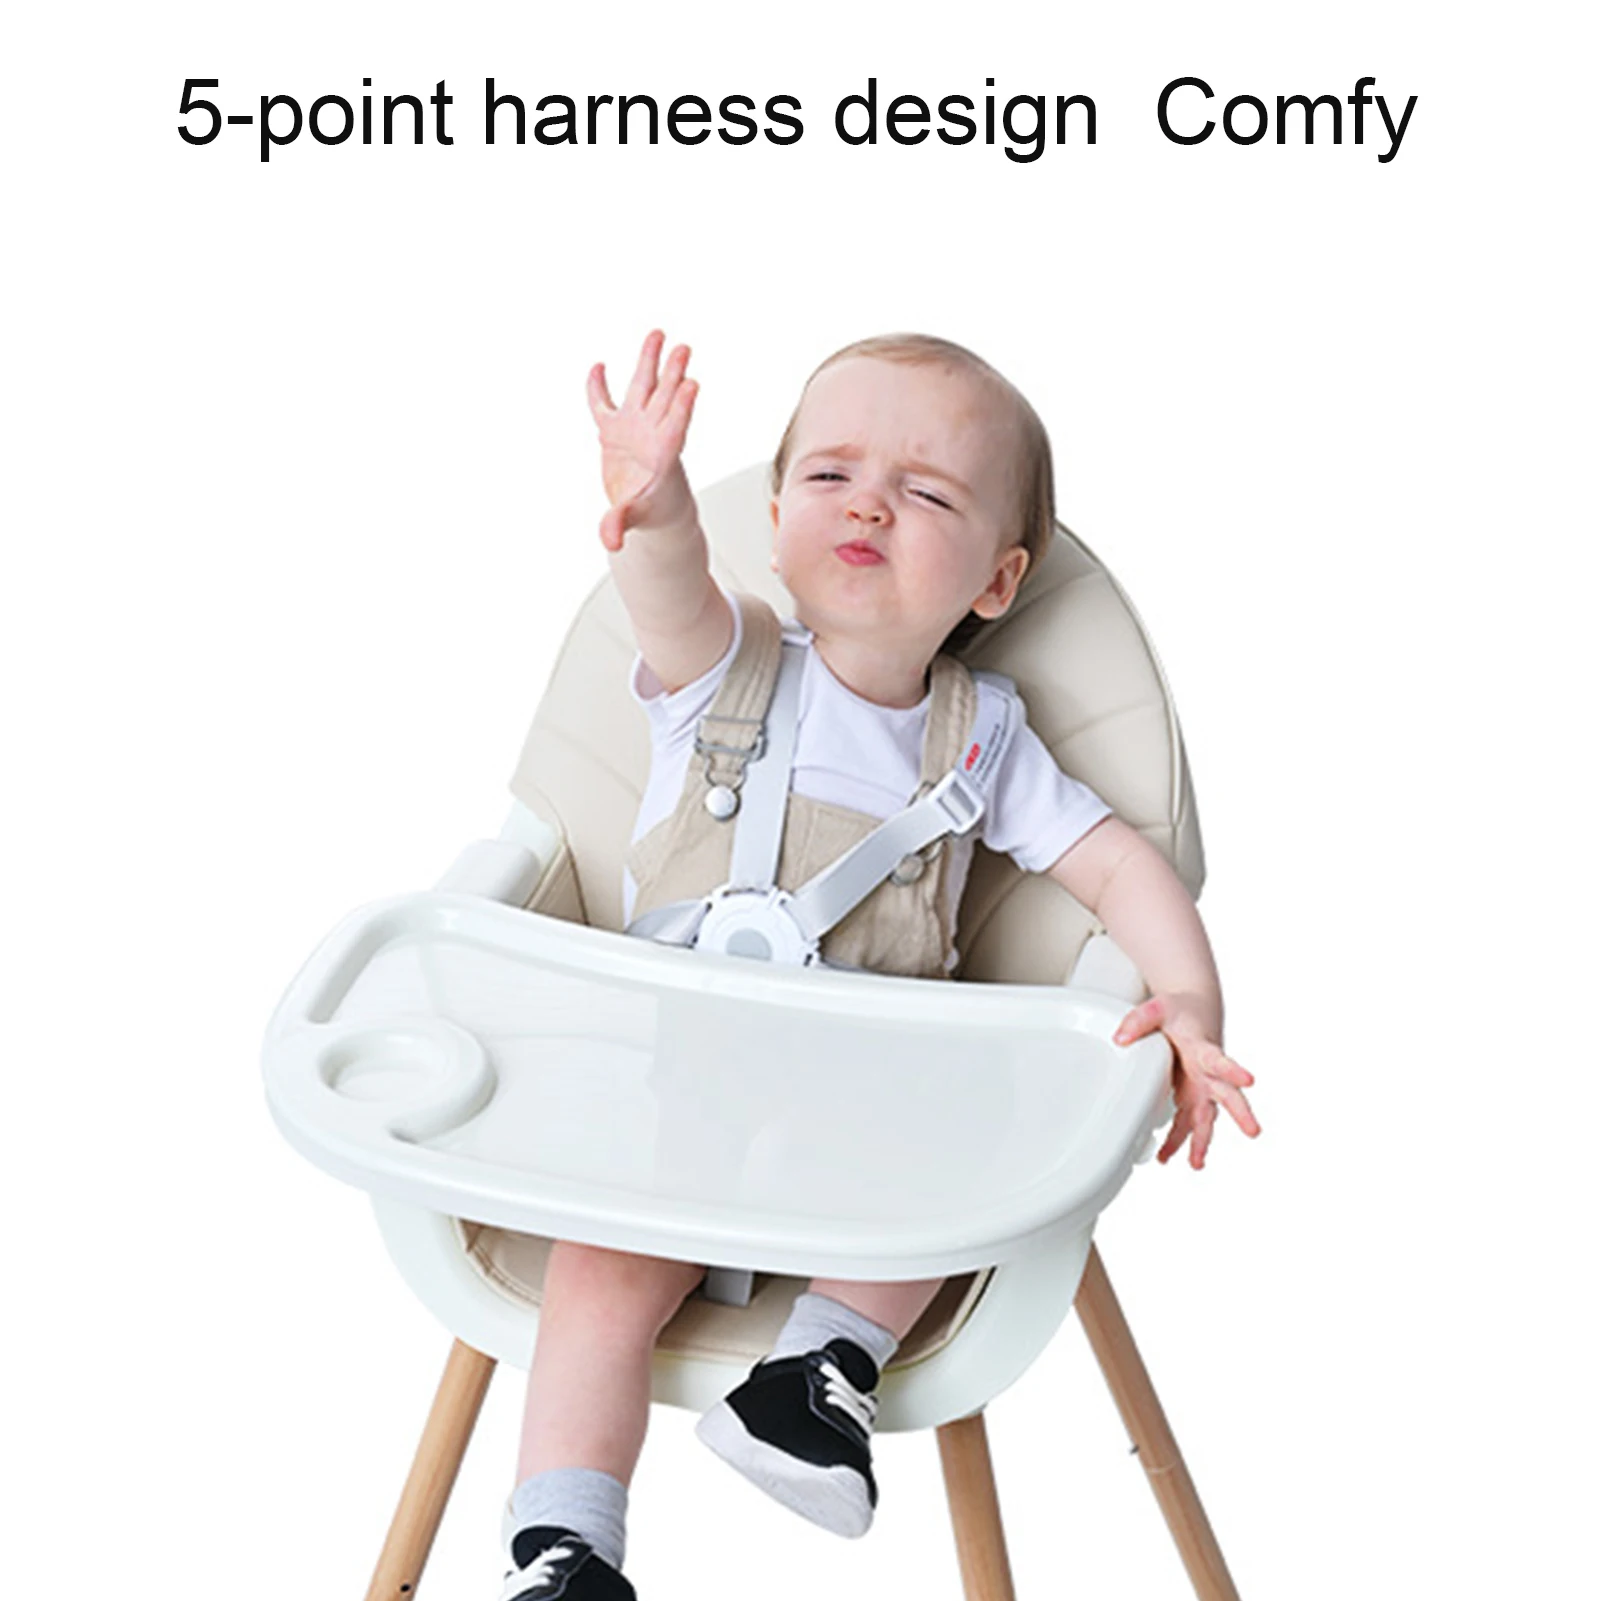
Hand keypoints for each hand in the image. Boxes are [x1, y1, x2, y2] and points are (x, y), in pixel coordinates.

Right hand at [586, 329, 698, 551]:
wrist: (651, 508)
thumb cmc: (651, 514)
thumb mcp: (635, 520)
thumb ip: (620, 525)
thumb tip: (610, 543)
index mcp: (663, 457)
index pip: (675, 429)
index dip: (682, 408)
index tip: (692, 385)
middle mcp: (652, 436)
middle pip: (665, 399)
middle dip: (673, 375)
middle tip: (683, 348)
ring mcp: (634, 428)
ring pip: (644, 390)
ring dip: (651, 363)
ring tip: (658, 333)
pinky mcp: (614, 429)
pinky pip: (604, 404)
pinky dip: (599, 386)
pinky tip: (597, 366)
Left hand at [1113, 993, 1259, 1169]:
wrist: (1193, 1012)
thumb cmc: (1179, 1011)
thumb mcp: (1157, 1008)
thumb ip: (1139, 1020)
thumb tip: (1120, 1039)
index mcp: (1204, 1048)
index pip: (1220, 1060)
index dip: (1233, 1070)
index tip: (1249, 1080)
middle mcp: (1208, 1072)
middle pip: (1227, 1095)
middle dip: (1239, 1113)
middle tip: (1252, 1130)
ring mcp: (1202, 1087)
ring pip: (1206, 1118)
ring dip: (1202, 1140)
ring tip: (1196, 1163)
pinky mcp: (1191, 1097)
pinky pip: (1187, 1123)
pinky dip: (1179, 1140)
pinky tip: (1167, 1157)